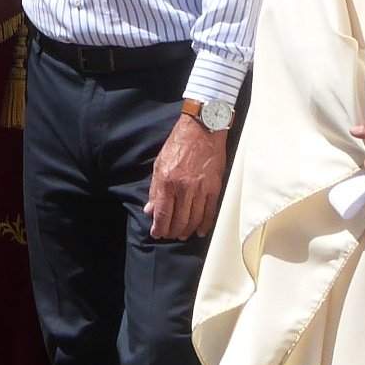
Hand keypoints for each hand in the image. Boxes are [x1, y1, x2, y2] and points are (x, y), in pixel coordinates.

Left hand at [145, 117, 228, 241]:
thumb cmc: (179, 144)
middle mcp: (184, 188)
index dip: (159, 228)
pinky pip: (210, 212)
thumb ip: (155, 190)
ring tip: (182, 234)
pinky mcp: (214, 188)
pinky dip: (205, 225)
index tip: (157, 233)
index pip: (163, 214)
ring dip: (187, 230)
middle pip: (179, 221)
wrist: (202, 129)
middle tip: (170, 235)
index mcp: (168, 182)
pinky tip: (200, 230)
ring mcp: (201, 189)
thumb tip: (150, 210)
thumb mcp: (159, 164)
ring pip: (194, 220)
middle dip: (173, 232)